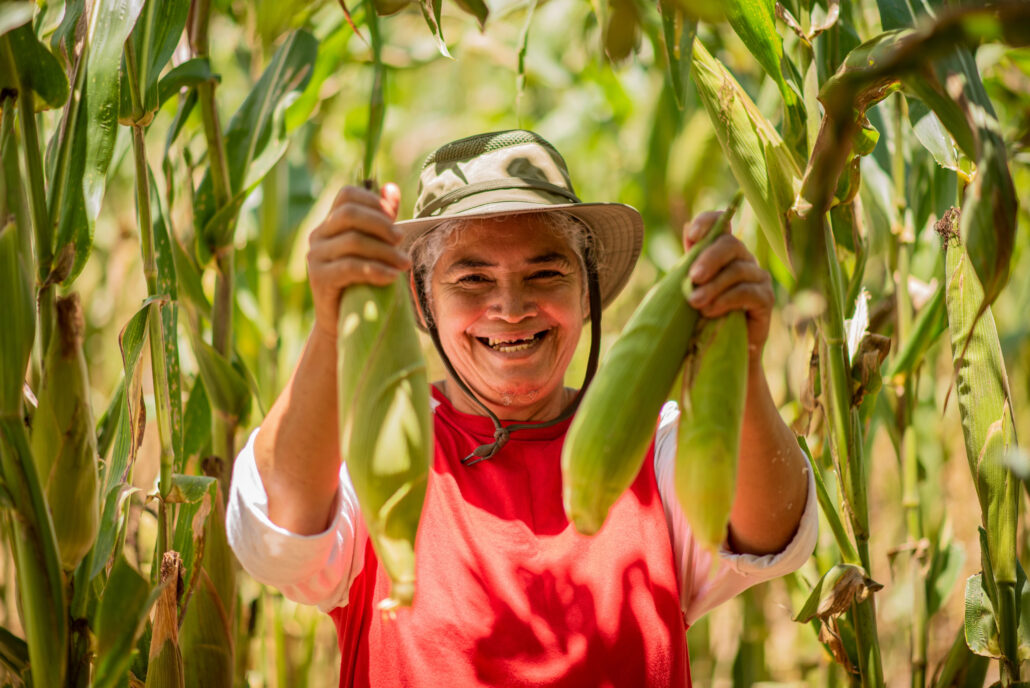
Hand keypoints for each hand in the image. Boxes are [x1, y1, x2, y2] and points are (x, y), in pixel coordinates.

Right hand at [306, 183, 408, 340]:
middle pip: (350, 213)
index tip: (393, 217)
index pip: (347, 195)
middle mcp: (318, 235)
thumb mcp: (375, 248)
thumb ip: (382, 219)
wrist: (344, 323)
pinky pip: (349, 267)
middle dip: (382, 225)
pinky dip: (375, 270)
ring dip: (385, 251)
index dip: (373, 200)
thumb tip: (392, 188)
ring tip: (404, 264)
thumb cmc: (363, 282)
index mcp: (331, 223)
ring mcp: (316, 256)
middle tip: (402, 240)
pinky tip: (391, 277)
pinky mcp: (319, 278)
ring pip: (353, 241)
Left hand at [682, 211, 773, 358]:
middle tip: (692, 278)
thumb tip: (687, 228)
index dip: (708, 222)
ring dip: (713, 286)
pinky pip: (747, 292)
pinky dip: (726, 300)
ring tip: (695, 302)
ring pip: (737, 270)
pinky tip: (710, 311)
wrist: (721, 348)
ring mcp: (757, 277)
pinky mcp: (766, 298)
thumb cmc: (702, 314)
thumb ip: (690, 261)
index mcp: (723, 252)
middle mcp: (743, 259)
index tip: (692, 235)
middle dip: (709, 259)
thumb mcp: (692, 287)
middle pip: (730, 244)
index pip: (721, 223)